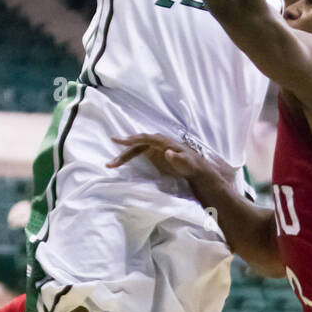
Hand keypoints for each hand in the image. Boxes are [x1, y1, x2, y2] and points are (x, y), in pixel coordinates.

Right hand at [108, 133, 233, 183]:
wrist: (201, 172)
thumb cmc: (196, 168)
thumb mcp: (191, 164)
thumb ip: (180, 160)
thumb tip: (167, 152)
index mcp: (165, 143)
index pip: (145, 139)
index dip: (131, 139)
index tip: (118, 141)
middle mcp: (159, 144)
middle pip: (137, 145)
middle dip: (123, 152)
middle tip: (110, 163)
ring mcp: (157, 150)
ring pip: (137, 150)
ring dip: (124, 156)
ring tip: (110, 165)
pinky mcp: (156, 157)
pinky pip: (139, 155)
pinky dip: (129, 158)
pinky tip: (120, 163)